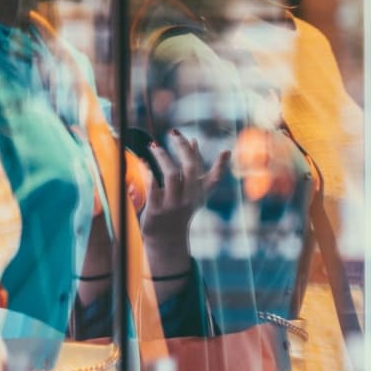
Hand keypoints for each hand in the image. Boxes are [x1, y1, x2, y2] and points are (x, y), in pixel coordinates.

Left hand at [139, 130, 229, 278]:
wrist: (166, 238)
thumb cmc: (178, 209)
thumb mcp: (190, 191)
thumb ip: (193, 168)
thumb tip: (193, 141)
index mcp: (200, 194)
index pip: (214, 178)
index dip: (221, 165)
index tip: (226, 150)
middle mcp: (189, 199)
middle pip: (191, 168)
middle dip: (183, 148)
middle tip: (174, 133)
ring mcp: (173, 204)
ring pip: (171, 174)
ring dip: (162, 156)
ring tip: (154, 146)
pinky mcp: (157, 210)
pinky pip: (153, 186)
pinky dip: (148, 171)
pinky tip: (143, 161)